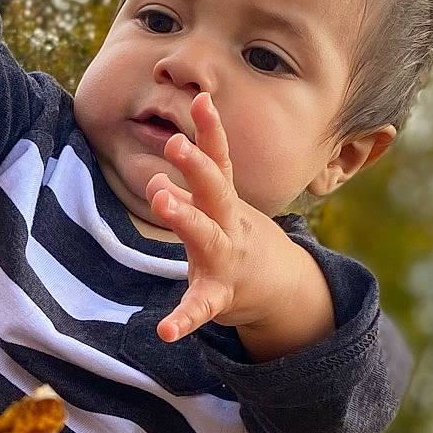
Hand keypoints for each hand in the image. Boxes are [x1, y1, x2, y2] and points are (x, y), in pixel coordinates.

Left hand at [147, 94, 331, 355]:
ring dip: (186, 218)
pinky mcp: (216, 296)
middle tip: (175, 143)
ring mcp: (224, 260)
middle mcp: (228, 225)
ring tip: (162, 200)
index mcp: (225, 201)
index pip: (219, 160)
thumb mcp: (216, 209)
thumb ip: (188, 190)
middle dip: (196, 167)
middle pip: (215, 190)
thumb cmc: (234, 237)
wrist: (276, 287)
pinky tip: (164, 332)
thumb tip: (155, 180)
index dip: (211, 131)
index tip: (202, 100)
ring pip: (206, 237)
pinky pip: (198, 307)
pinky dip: (182, 319)